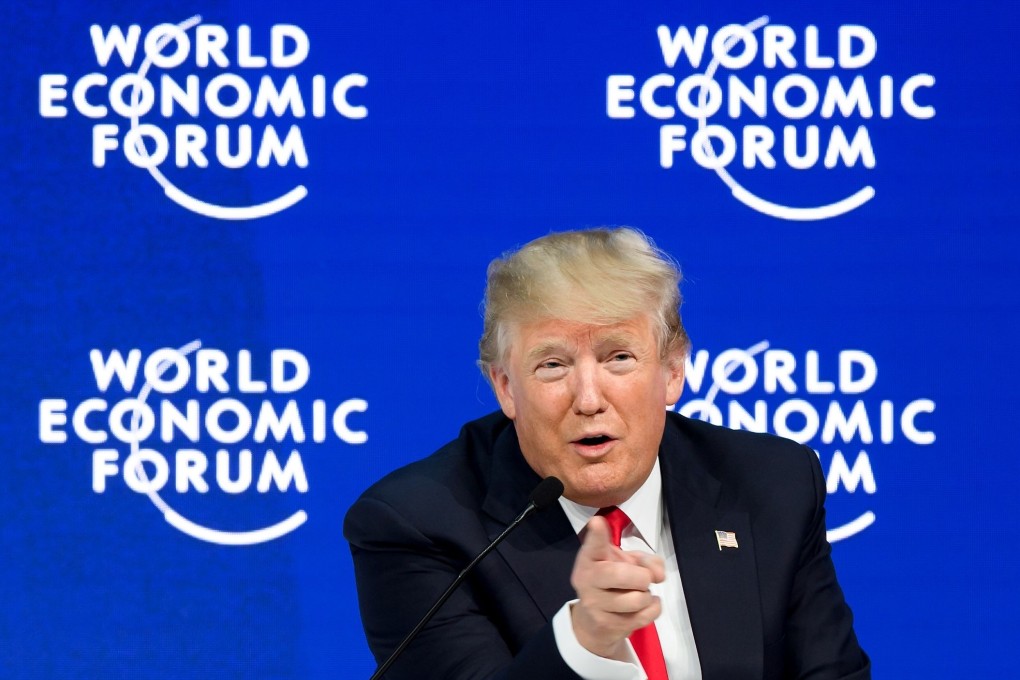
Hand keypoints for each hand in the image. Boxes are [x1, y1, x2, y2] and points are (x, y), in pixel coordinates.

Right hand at [569, 515, 665, 659]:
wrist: (594, 623)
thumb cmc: (612, 583)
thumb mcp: (625, 563)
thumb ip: (645, 560)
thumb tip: (659, 574)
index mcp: (589, 559)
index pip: (593, 545)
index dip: (597, 535)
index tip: (597, 522)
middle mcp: (587, 580)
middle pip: (622, 575)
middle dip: (642, 577)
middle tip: (643, 579)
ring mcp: (595, 605)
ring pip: (638, 599)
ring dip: (647, 595)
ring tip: (639, 594)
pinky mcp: (608, 626)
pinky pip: (645, 616)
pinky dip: (653, 608)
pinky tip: (645, 606)